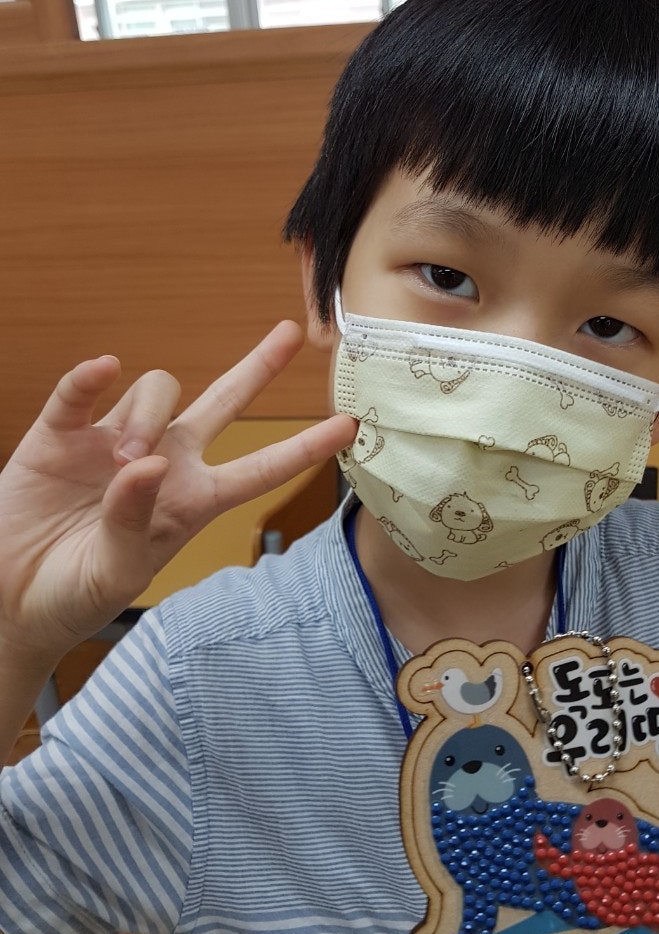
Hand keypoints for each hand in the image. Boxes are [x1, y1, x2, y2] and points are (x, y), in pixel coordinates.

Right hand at [0, 322, 355, 665]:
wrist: (11, 600)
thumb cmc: (74, 595)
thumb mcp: (115, 570)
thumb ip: (135, 519)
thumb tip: (149, 463)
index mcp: (192, 500)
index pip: (259, 468)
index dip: (303, 447)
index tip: (349, 426)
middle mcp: (164, 461)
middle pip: (223, 402)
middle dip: (257, 367)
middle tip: (292, 333)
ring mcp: (113, 441)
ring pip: (155, 392)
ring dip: (146, 417)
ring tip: (122, 462)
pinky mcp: (61, 434)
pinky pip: (81, 393)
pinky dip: (90, 379)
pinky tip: (100, 372)